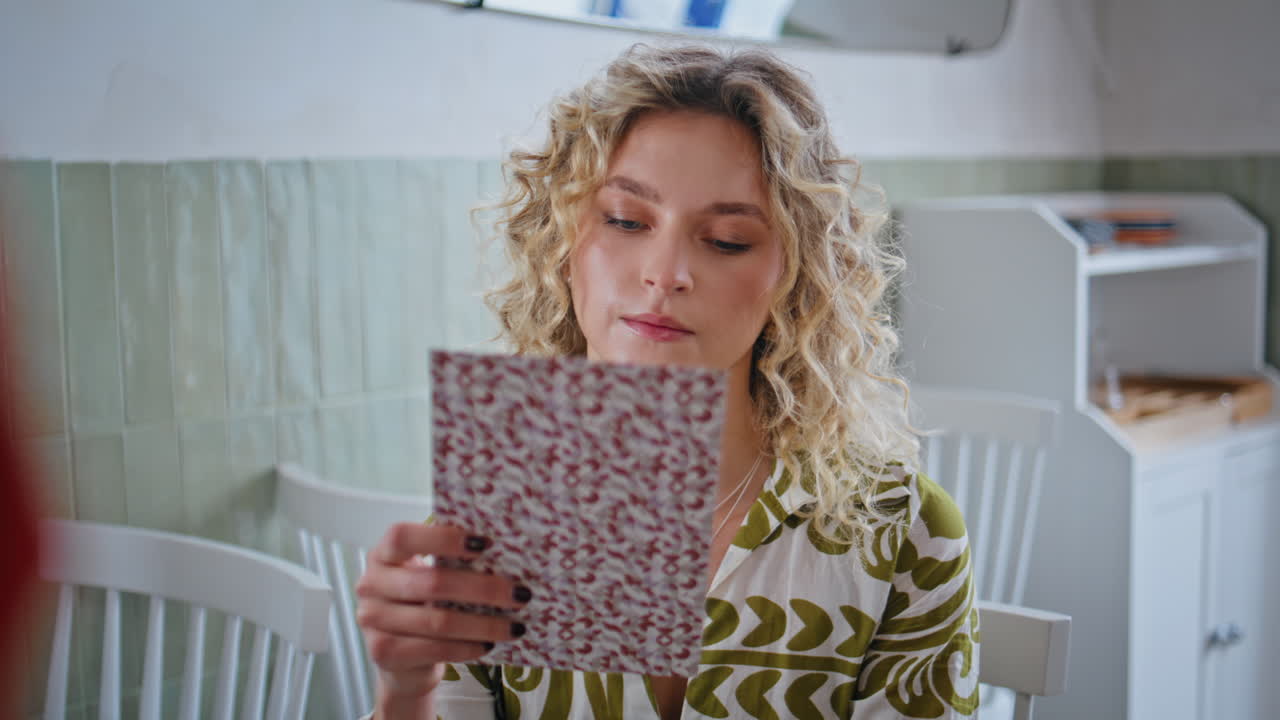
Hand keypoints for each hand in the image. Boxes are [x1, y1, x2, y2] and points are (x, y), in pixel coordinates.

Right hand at [355, 522, 530, 704]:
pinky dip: (468, 647)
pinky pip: (435, 648)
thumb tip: (504, 548)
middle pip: (432, 582)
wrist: (400, 659)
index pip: (403, 537)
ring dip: (484, 624)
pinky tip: (488, 645)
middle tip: (520, 594)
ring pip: (438, 620)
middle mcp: (371, 584)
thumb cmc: (422, 604)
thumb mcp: (429, 576)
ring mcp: (373, 620)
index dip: (443, 538)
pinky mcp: (383, 652)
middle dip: (483, 588)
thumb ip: (450, 561)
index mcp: (383, 554)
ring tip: (515, 625)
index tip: (486, 543)